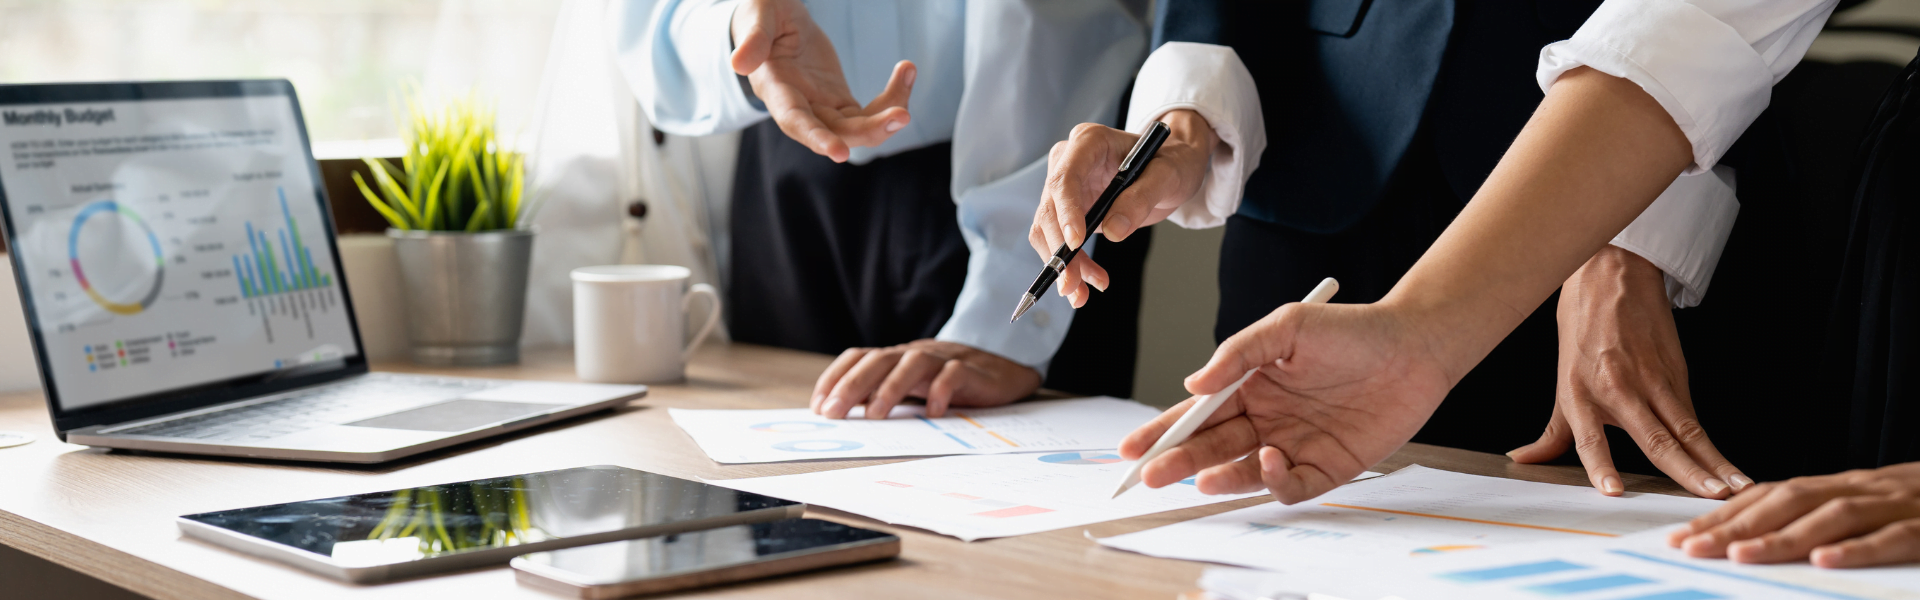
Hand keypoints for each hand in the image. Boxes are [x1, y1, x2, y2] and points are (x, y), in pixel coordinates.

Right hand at [730, 0, 913, 161]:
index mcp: (775, 88)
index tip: (839, 153)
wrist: (775, 20)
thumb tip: (739, 63)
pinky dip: (891, 98)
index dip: (816, 137)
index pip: (795, 120)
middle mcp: (799, 107)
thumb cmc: (762, 13)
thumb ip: (753, 38)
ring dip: (887, 116)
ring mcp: (821, 108)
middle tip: (902, 116)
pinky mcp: (839, 102)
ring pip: (857, 129)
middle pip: (835, 133)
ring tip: (908, 74)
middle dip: (869, 131)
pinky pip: (869, 112)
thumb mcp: (758, 15)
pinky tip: (906, 70)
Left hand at [810, 339, 1040, 419]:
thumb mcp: (912, 388)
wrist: (1004, 371)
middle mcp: (916, 354)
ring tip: (876, 415)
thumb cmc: (949, 383)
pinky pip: (954, 374)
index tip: (818, 406)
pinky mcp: (972, 370)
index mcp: (898, 357)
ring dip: (890, 388)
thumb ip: (881, 394)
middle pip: (879, 359)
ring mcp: (944, 359)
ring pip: (913, 363)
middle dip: (851, 385)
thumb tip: (841, 413)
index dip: (835, 377)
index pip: (859, 357)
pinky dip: (941, 391)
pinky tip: (932, 413)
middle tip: (834, 413)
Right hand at [1032, 110, 1214, 307]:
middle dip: (1059, 250)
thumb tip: (1113, 231)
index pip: (1065, 179)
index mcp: (1088, 142)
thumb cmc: (1173, 160)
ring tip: (1081, 292)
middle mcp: (1069, 162)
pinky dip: (1069, 266)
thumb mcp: (1169, 175)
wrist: (1173, 166)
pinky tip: (1083, 284)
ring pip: (1048, 231)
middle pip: (1049, 209)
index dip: (1065, 212)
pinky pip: (1058, 241)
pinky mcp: (1069, 210)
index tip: (1075, 243)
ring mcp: (1066, 187)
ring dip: (1062, 264)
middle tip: (1072, 283)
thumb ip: (1141, 198)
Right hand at [1117, 301, 1454, 502]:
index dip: (1162, 432)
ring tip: (1201, 478)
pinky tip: (1267, 462)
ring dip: (1219, 477)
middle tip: (1152, 474)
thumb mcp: (1286, 326)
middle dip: (1178, 461)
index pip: (1196, 414)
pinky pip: (1291, 485)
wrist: (1415, 346)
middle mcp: (1267, 419)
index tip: (1132, 448)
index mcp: (1249, 386)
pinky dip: (1272, 482)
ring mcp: (1296, 444)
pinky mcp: (1329, 467)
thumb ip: (1237, 353)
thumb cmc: (1351, 329)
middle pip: (1212, 447)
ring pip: (1243, 472)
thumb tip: (1192, 385)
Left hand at [1508, 246, 1749, 498]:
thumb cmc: (1583, 325)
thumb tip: (1524, 459)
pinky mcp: (1675, 372)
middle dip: (1684, 471)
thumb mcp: (1561, 379)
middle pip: (1654, 438)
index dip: (1600, 466)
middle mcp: (1617, 389)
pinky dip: (1710, 443)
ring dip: (1711, 461)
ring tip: (1731, 487)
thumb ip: (1552, 431)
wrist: (1612, 275)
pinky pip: (1692, 414)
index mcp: (1580, 394)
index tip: (1613, 491)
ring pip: (1685, 429)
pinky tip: (1726, 465)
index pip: (1589, 438)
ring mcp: (1651, 380)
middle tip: (1707, 497)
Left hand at [1667, 463, 1919, 567]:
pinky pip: (1891, 537)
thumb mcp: (1866, 511)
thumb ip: (1819, 521)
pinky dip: (1857, 549)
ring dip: (1781, 536)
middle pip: (1787, 501)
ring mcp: (1895, 504)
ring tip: (1739, 555)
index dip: (1723, 515)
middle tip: (1689, 547)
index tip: (1680, 537)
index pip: (1769, 495)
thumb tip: (1753, 543)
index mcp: (1839, 487)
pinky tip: (1825, 561)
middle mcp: (1860, 489)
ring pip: (1831, 516)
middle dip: (1733, 525)